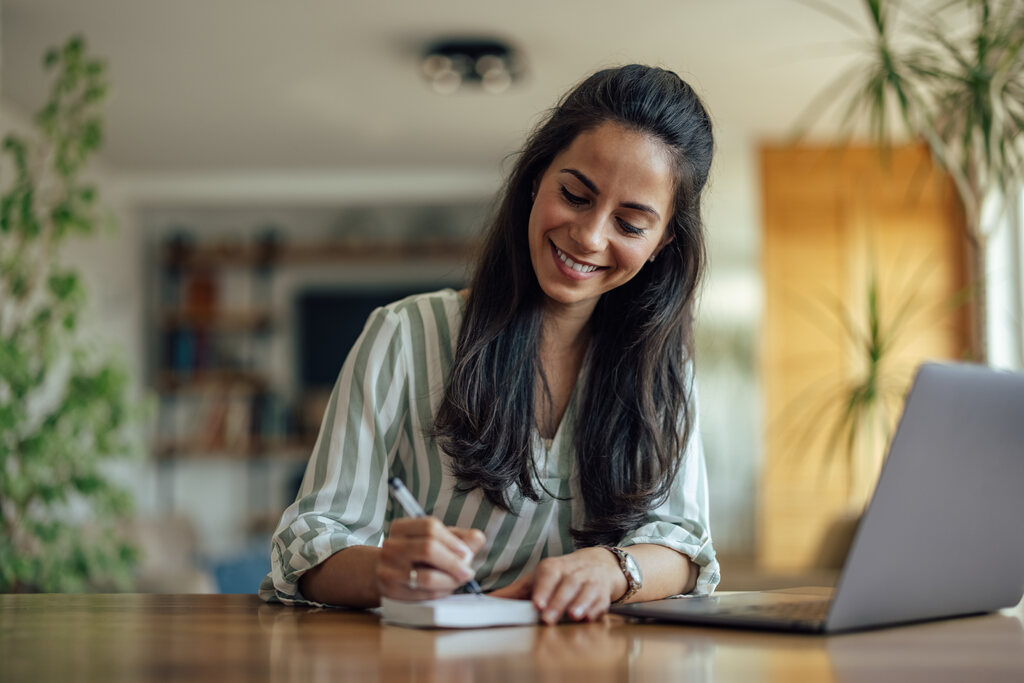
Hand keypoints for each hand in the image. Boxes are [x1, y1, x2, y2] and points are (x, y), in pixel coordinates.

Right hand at [376, 517, 484, 600]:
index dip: (453, 540)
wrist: (383, 575)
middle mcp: (391, 547)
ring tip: (458, 580)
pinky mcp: (392, 592)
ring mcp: (388, 570)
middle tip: (468, 571)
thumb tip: (478, 538)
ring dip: (450, 580)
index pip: (430, 527)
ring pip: (427, 576)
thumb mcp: (436, 541)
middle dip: (454, 562)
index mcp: (401, 528)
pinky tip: (445, 588)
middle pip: (428, 549)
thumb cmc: (416, 556)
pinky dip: (441, 592)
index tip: (467, 552)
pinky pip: (424, 594)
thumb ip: (459, 538)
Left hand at [489, 547, 626, 623]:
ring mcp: (589, 581)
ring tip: (573, 616)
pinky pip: (601, 600)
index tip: (537, 604)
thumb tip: (487, 602)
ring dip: (580, 603)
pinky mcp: (603, 593)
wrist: (597, 564)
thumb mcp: (537, 579)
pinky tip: (590, 617)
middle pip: (567, 584)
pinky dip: (596, 609)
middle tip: (548, 618)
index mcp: (553, 567)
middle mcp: (573, 572)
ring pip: (586, 590)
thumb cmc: (560, 575)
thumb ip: (514, 592)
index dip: (543, 588)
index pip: (548, 574)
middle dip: (558, 601)